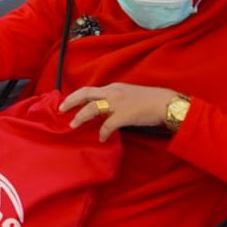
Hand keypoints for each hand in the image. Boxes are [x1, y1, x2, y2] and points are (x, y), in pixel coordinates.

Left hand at [59, 83, 182, 141]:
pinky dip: (102, 132)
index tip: (68, 103)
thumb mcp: (128, 94)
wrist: (166, 103)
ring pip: (91, 108)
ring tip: (73, 125)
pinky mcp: (124, 115)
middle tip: (61, 110)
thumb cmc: (150, 100)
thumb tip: (105, 111)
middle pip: (85, 93)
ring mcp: (117, 103)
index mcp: (113, 88)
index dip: (77, 96)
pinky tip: (101, 138)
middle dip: (70, 101)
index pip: (90, 90)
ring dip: (80, 117)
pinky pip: (107, 125)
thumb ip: (115, 99)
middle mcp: (112, 92)